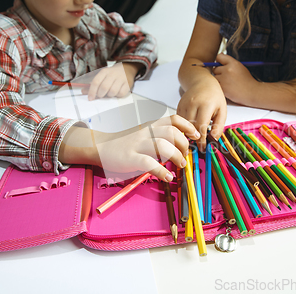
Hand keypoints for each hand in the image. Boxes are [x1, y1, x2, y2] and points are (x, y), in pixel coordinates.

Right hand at [60, 115, 199, 181]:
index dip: (187, 126)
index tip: (195, 135)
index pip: (173, 119)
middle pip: (172, 132)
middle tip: (186, 156)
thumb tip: (180, 144)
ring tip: (180, 166)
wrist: (101, 147)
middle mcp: (146, 133)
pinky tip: (167, 176)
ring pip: (163, 146)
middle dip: (184, 144)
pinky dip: (161, 171)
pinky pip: (149, 163)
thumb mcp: (144, 134)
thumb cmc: (125, 143)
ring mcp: (138, 145)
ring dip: (176, 157)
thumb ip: (159, 136)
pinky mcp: (131, 158)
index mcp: (150, 126)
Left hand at [80, 62, 139, 99]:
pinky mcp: (128, 84)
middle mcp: (113, 74)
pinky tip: (117, 92)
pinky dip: (118, 95)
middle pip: (104, 87)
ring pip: (113, 92)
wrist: (127, 68)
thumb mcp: (102, 76)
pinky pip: (121, 93)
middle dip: (100, 94)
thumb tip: (84, 92)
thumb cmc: (112, 74)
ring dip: (110, 95)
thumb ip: (93, 84)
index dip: (92, 91)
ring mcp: (121, 79)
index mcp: (104, 71)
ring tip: (110, 93)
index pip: (96, 82)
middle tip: (101, 95)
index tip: (90, 98)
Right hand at [177, 76, 226, 149]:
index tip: (203, 147)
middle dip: (194, 138)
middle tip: (198, 145)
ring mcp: (184, 104)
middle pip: (190, 127)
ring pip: (183, 125)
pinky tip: (190, 128)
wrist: (202, 82)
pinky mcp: (178, 106)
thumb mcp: (222, 110)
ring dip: (188, 133)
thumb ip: (219, 126)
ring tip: (194, 137)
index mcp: (206, 105)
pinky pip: (179, 121)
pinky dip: (184, 127)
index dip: (201, 139)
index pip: (201, 126)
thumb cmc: (214, 96)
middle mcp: (193, 104)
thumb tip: (213, 139)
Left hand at [213, 54, 255, 103]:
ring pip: (215, 77)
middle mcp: (228, 70)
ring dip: (219, 80)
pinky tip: (228, 88)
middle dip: (220, 72)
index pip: (219, 57)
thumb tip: (219, 56)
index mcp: (233, 63)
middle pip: (215, 68)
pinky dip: (221, 86)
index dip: (219, 61)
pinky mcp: (222, 87)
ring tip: (229, 83)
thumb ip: (229, 62)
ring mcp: (224, 79)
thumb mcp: (240, 67)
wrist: (252, 92)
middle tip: (228, 77)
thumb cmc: (246, 80)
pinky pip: (217, 85)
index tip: (221, 65)